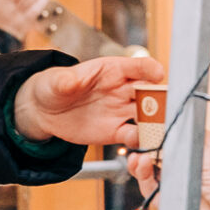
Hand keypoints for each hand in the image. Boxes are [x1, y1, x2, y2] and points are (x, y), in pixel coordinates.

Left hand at [13, 55, 165, 145]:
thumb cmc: (52, 87)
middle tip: (164, 107)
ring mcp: (121, 111)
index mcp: (112, 70)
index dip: (150, 69)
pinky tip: (140, 143)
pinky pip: (135, 136)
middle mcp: (123, 90)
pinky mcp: (116, 131)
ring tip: (156, 129)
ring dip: (155, 122)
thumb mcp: (55, 81)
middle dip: (161, 99)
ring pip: (148, 115)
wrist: (45, 111)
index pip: (138, 66)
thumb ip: (65, 80)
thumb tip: (70, 81)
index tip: (157, 75)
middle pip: (150, 92)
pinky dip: (141, 140)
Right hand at [128, 131, 209, 209]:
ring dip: (142, 164)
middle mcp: (189, 167)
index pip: (175, 137)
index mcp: (201, 150)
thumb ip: (186, 135)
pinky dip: (145, 179)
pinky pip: (152, 191)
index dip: (160, 132)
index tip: (147, 125)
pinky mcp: (172, 204)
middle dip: (146, 148)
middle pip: (160, 155)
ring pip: (152, 173)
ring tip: (139, 157)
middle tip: (137, 141)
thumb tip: (166, 123)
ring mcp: (180, 186)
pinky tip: (144, 167)